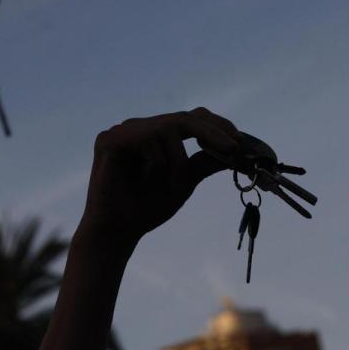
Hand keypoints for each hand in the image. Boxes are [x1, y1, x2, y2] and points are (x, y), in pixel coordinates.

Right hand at [81, 108, 238, 245]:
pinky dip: (156, 164)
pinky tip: (145, 181)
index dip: (216, 125)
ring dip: (178, 161)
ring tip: (173, 186)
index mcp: (155, 135)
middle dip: (211, 133)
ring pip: (168, 129)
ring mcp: (123, 131)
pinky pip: (147, 139)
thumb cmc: (147, 208)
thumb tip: (235, 151)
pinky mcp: (109, 139)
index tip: (239, 141)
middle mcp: (139, 127)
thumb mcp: (184, 181)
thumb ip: (204, 163)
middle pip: (184, 117)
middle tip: (232, 148)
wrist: (118, 232)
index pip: (190, 118)